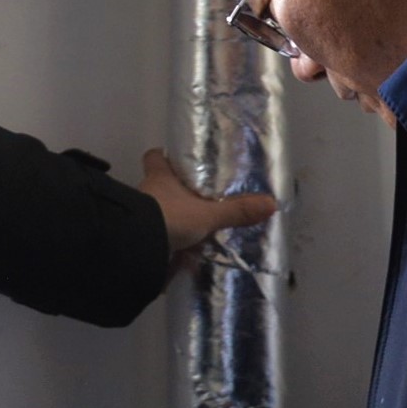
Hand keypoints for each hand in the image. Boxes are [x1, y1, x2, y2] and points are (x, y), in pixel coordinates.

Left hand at [137, 147, 275, 260]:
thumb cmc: (169, 217)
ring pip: (153, 212)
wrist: (136, 248)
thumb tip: (271, 203)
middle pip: (156, 185)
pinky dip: (163, 242)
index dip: (162, 157)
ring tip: (190, 228)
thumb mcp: (207, 215)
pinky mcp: (137, 239)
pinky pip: (152, 237)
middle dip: (171, 192)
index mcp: (160, 178)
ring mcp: (138, 217)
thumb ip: (236, 211)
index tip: (175, 160)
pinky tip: (178, 250)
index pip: (154, 157)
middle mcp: (146, 193)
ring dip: (167, 219)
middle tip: (193, 199)